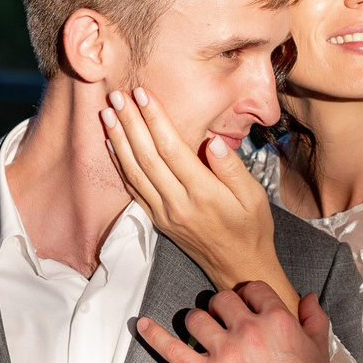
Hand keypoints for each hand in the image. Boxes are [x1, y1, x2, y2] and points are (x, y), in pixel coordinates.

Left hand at [100, 87, 297, 310]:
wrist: (239, 268)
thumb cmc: (251, 228)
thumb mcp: (254, 197)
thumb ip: (233, 169)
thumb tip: (214, 142)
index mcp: (203, 194)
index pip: (172, 149)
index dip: (155, 120)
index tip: (144, 94)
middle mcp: (178, 204)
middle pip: (147, 157)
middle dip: (131, 123)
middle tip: (118, 96)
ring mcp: (163, 213)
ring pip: (134, 172)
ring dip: (119, 140)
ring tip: (108, 113)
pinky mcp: (157, 220)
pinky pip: (133, 189)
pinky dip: (120, 164)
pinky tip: (113, 145)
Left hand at [134, 280, 330, 362]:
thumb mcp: (319, 351)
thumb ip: (314, 319)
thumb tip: (309, 297)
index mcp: (278, 321)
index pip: (253, 289)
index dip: (247, 296)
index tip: (243, 304)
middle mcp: (249, 331)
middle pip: (222, 300)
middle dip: (221, 308)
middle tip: (222, 320)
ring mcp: (225, 353)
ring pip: (196, 318)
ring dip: (196, 322)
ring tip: (200, 331)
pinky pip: (173, 349)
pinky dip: (155, 336)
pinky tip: (142, 325)